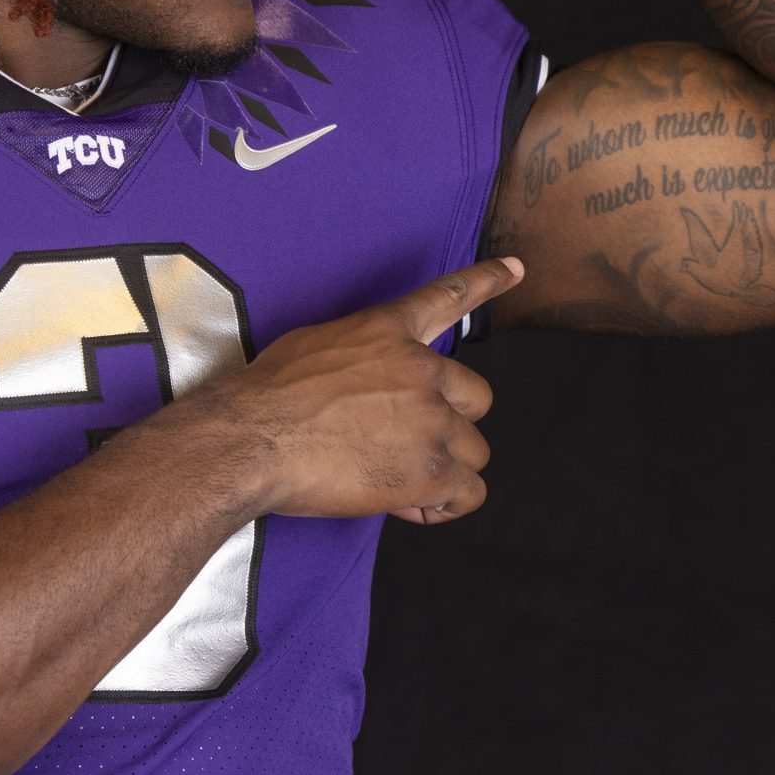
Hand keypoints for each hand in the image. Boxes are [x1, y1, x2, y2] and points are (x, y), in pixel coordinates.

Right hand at [203, 256, 524, 524]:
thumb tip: (364, 384)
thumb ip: (360, 357)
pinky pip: (467, 494)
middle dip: (450, 422)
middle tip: (407, 442)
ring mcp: (432, 420)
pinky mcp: (431, 471)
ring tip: (395, 478)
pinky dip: (442, 505)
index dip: (487, 280)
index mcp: (390, 331)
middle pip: (477, 398)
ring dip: (443, 467)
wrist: (257, 437)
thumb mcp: (316, 346)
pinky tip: (408, 505)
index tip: (517, 268)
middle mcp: (422, 370)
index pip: (449, 297)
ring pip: (474, 450)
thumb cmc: (269, 394)